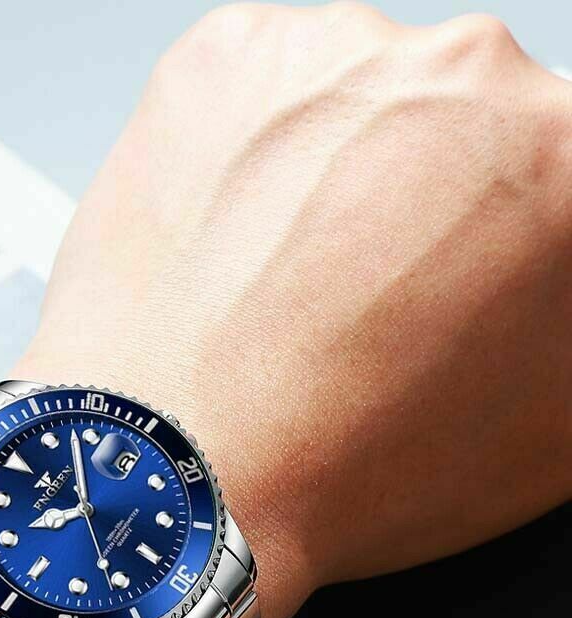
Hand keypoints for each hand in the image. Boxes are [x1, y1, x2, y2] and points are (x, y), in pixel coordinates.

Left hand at [0, 6, 571, 617]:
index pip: (550, 170)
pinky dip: (247, 155)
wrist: (172, 474)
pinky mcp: (221, 60)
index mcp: (569, 157)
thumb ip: (569, 316)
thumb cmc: (341, 472)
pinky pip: (256, 90)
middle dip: (425, 202)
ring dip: (332, 173)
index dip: (503, 242)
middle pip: (458, 124)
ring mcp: (331, 55)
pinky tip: (233, 245)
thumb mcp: (554, 429)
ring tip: (282, 283)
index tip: (468, 275)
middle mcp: (463, 76)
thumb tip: (550, 283)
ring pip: (353, 100)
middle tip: (369, 294)